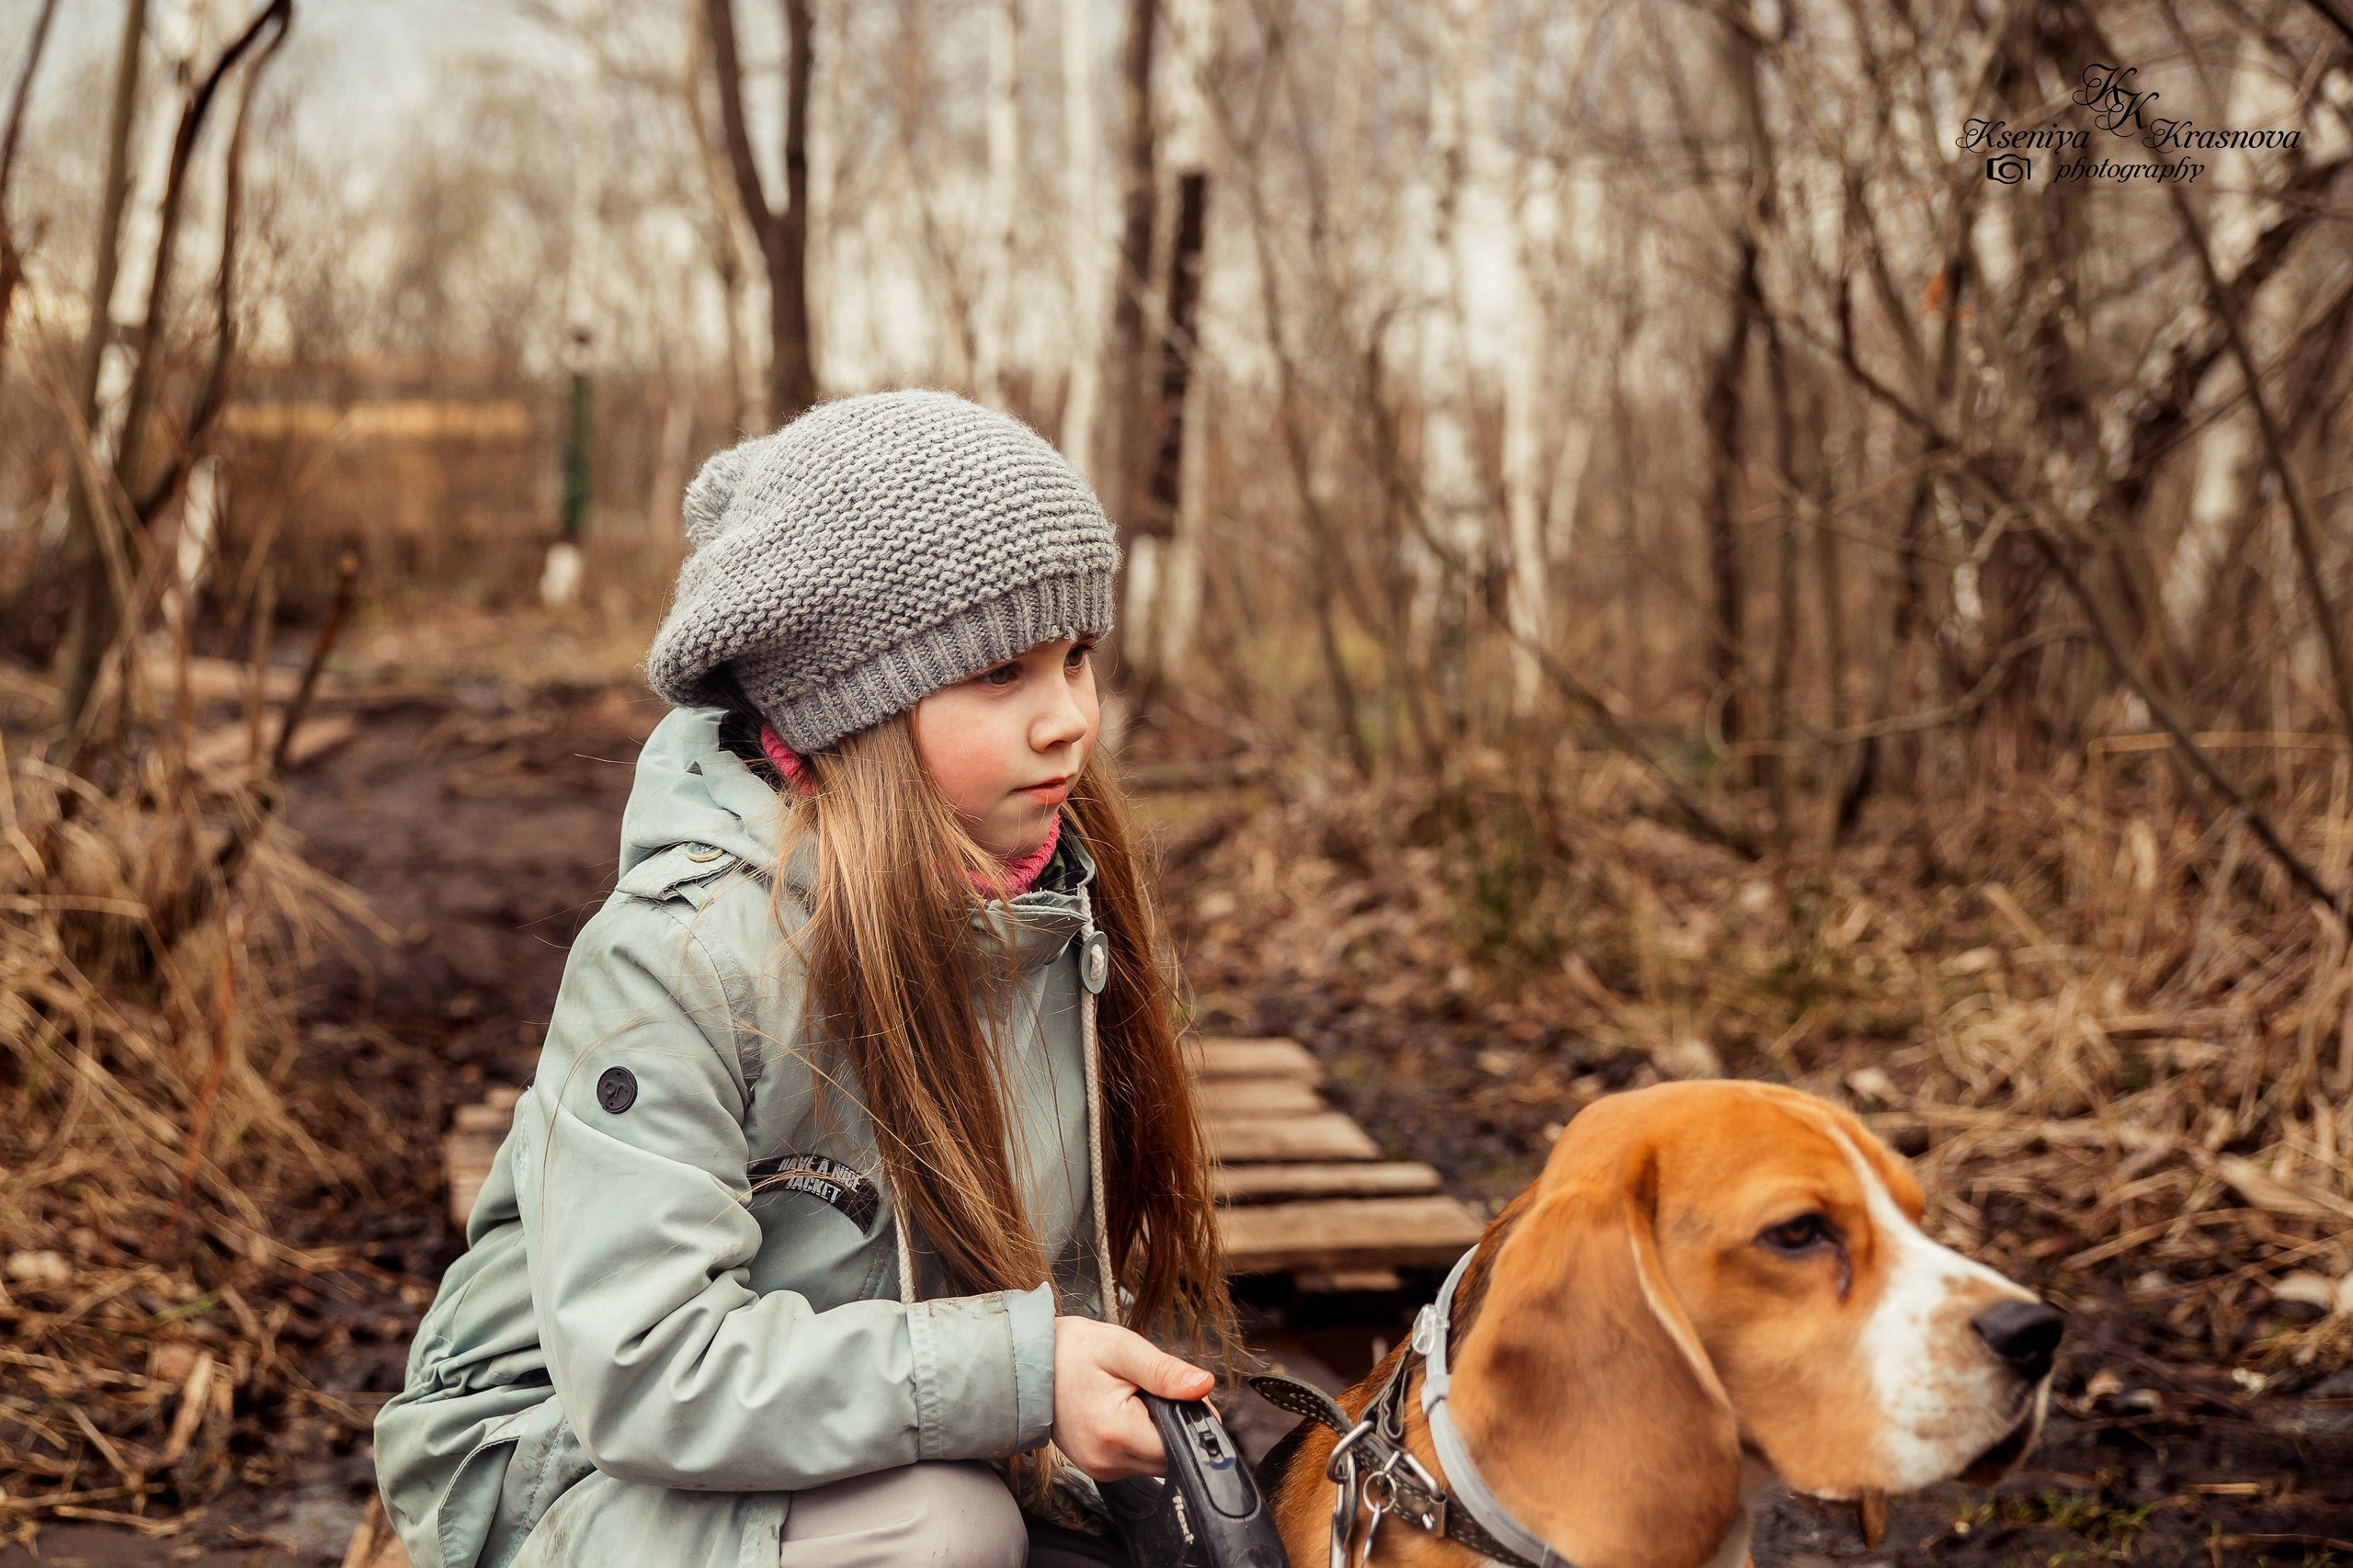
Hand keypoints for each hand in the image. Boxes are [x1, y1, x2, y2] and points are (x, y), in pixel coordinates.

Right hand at [1049, 1315, 1215, 1480]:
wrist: (1029, 1365)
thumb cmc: (1071, 1353)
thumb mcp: (1122, 1349)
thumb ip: (1164, 1371)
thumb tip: (1203, 1386)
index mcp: (1115, 1433)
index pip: (1180, 1444)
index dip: (1191, 1417)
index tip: (1181, 1393)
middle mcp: (1107, 1462)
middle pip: (1171, 1456)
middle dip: (1173, 1422)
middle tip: (1152, 1389)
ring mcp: (1101, 1470)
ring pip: (1157, 1461)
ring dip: (1158, 1431)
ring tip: (1135, 1398)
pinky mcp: (1100, 1469)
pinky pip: (1138, 1460)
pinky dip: (1142, 1437)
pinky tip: (1126, 1412)